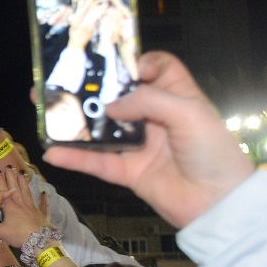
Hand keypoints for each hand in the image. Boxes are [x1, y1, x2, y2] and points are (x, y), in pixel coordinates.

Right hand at [0, 165, 51, 246]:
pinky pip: (42, 204)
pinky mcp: (40, 213)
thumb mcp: (0, 232)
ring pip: (27, 191)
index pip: (3, 190)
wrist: (38, 241)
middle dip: (11, 176)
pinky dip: (43, 199)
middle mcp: (21, 203)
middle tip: (8, 166)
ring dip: (24, 182)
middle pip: (15, 187)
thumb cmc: (18, 235)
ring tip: (21, 173)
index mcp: (10, 206)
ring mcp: (32, 207)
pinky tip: (44, 193)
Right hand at [42, 51, 254, 227]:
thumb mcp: (188, 113)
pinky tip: (54, 151)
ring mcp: (139, 146)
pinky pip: (97, 162)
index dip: (136, 62)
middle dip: (90, 89)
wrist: (220, 204)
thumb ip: (148, 100)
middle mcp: (155, 117)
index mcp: (176, 96)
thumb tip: (109, 106)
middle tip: (59, 80)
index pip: (154, 69)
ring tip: (47, 111)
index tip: (113, 65)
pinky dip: (75, 158)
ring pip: (101, 129)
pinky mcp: (129, 172)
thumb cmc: (213, 151)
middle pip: (118, 97)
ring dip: (75, 122)